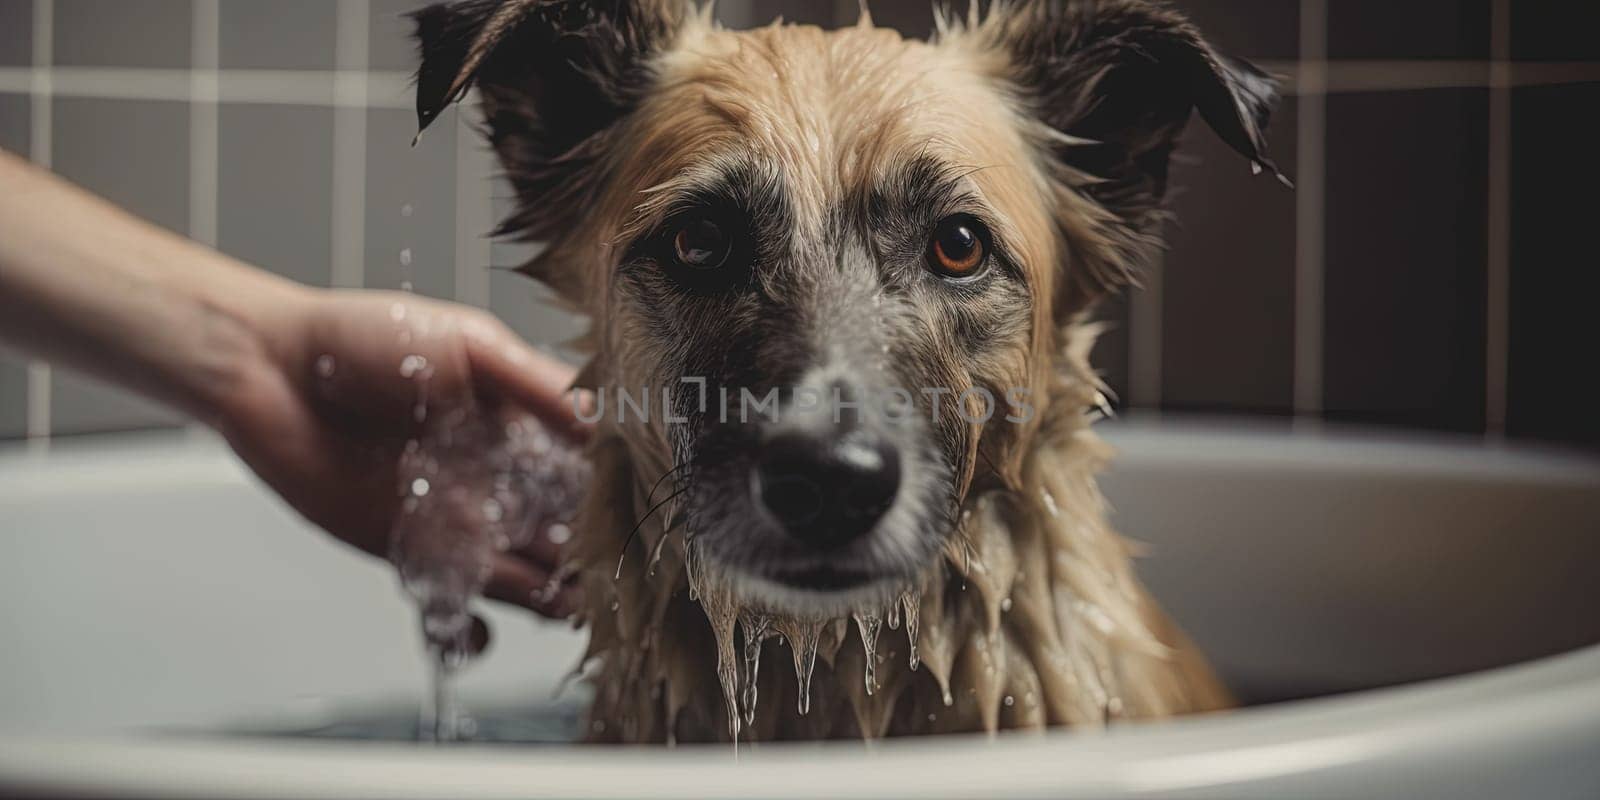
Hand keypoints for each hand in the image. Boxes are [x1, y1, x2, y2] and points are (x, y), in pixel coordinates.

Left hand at [216, 287, 588, 621]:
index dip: (619, 495)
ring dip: (553, 598)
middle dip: (597, 558)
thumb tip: (604, 422)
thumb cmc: (361, 338)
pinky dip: (469, 630)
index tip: (645, 516)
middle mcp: (501, 478)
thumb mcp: (468, 345)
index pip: (592, 470)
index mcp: (523, 425)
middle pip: (570, 532)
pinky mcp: (410, 556)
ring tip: (572, 606)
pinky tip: (476, 628)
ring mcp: (460, 522)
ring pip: (528, 576)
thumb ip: (536, 386)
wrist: (270, 373)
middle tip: (620, 577)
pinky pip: (454, 605)